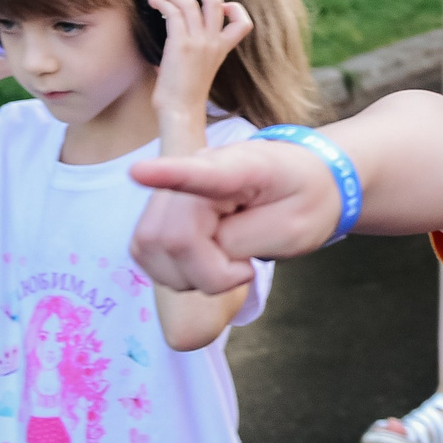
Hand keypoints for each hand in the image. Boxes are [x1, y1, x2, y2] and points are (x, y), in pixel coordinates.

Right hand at [128, 141, 337, 294]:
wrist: (302, 182)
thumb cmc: (303, 199)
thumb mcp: (295, 228)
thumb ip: (244, 239)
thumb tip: (201, 246)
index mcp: (241, 167)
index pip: (200, 172)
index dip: (167, 174)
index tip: (138, 172)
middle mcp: (196, 169)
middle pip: (172, 238)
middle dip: (208, 273)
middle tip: (244, 267)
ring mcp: (172, 189)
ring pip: (152, 248)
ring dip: (191, 275)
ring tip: (229, 262)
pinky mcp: (159, 212)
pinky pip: (148, 253)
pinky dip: (178, 272)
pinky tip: (207, 263)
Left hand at [150, 0, 252, 134]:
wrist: (181, 110)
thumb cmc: (185, 94)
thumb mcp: (200, 67)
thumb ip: (195, 47)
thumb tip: (175, 32)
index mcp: (222, 49)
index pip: (242, 23)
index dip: (234, 8)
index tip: (221, 4)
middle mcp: (214, 42)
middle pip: (216, 1)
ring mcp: (199, 42)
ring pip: (190, 2)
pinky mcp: (181, 44)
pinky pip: (174, 12)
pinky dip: (163, 2)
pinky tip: (155, 4)